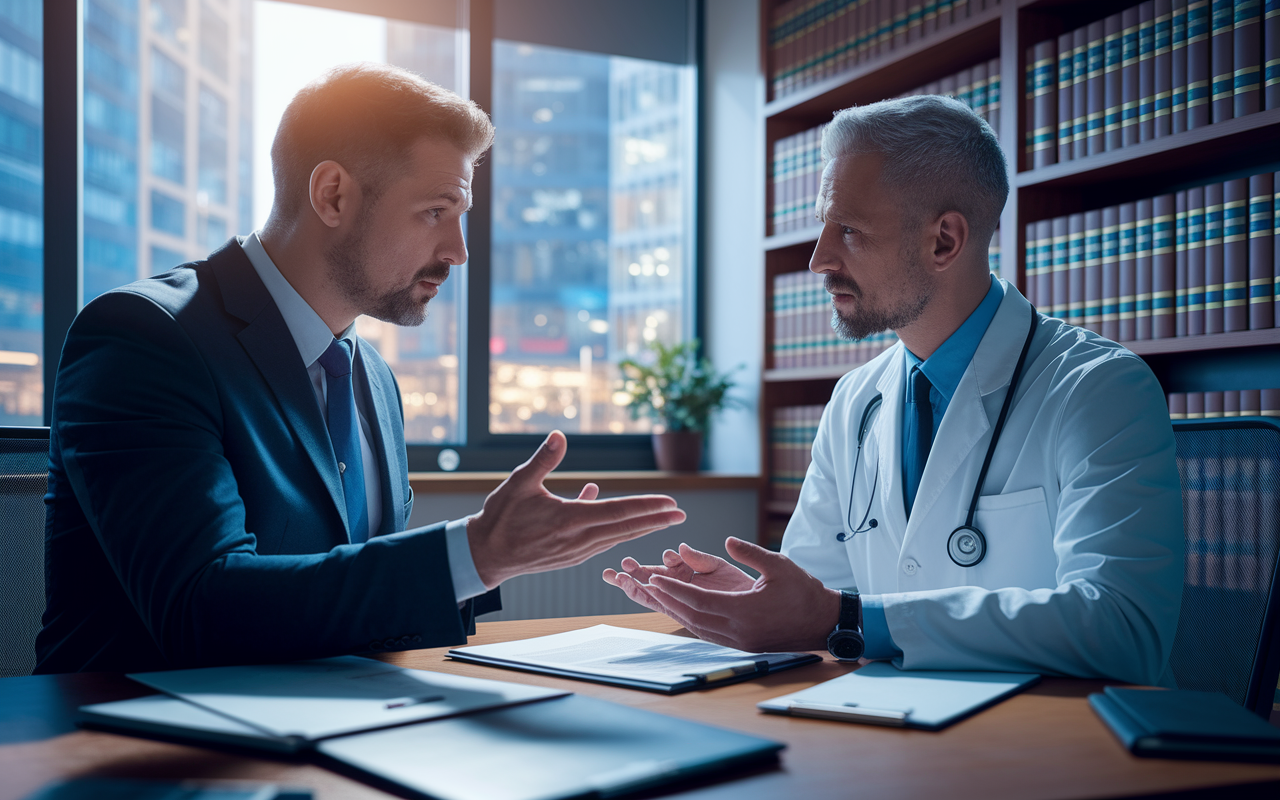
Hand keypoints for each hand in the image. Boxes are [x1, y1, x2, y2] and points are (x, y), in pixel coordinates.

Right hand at [467, 431, 685, 588]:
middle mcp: (579, 540)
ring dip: (642, 529)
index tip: (671, 503)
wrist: (485, 555)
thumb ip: (543, 459)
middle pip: (626, 529)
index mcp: (570, 520)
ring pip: (617, 538)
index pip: (619, 511)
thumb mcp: (519, 482)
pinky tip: (621, 519)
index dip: (648, 507)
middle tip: (682, 515)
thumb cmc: (501, 517)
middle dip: (657, 522)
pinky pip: (602, 542)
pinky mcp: (572, 558)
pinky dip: (617, 531)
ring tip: (663, 521)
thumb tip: (559, 435)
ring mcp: (576, 553)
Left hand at [604, 536, 839, 652]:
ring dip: (677, 613)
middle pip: (691, 617)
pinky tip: (685, 611)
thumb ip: (749, 552)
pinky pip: (710, 634)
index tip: (653, 577)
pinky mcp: (744, 645)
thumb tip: (726, 541)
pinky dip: (694, 621)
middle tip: (646, 587)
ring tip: (659, 598)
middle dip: (667, 601)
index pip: (697, 601)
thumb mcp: (778, 565)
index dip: (673, 589)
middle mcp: (737, 632)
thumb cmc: (804, 592)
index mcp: (743, 612)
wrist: (825, 622)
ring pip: (698, 628)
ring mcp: (740, 642)